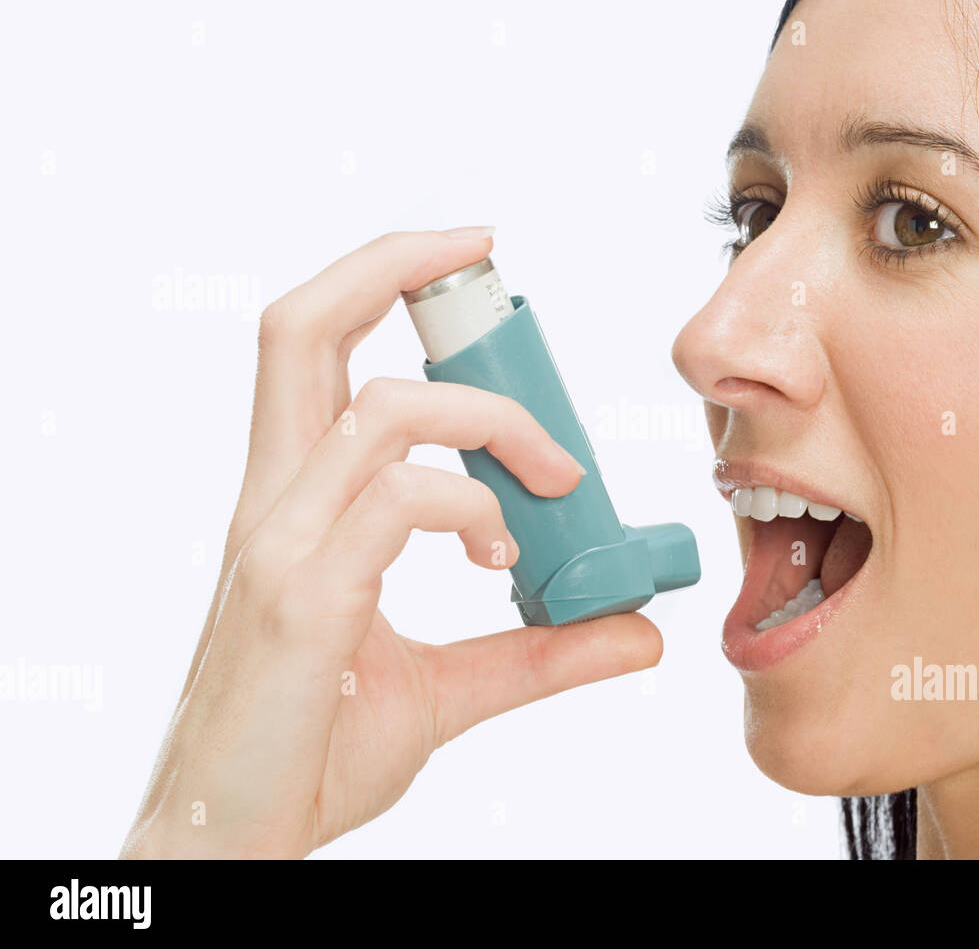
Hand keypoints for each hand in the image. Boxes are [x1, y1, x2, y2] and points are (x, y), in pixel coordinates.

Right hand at [121, 230, 662, 857]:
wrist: (232, 835)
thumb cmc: (312, 750)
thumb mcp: (445, 691)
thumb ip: (538, 652)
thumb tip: (636, 630)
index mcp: (292, 500)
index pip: (313, 347)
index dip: (382, 280)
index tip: (473, 267)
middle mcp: (273, 501)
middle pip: (303, 326)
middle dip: (394, 263)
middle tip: (484, 253)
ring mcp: (279, 543)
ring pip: (382, 411)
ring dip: (490, 422)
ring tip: (551, 487)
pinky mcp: (298, 596)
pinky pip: (397, 501)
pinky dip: (470, 507)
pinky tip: (502, 559)